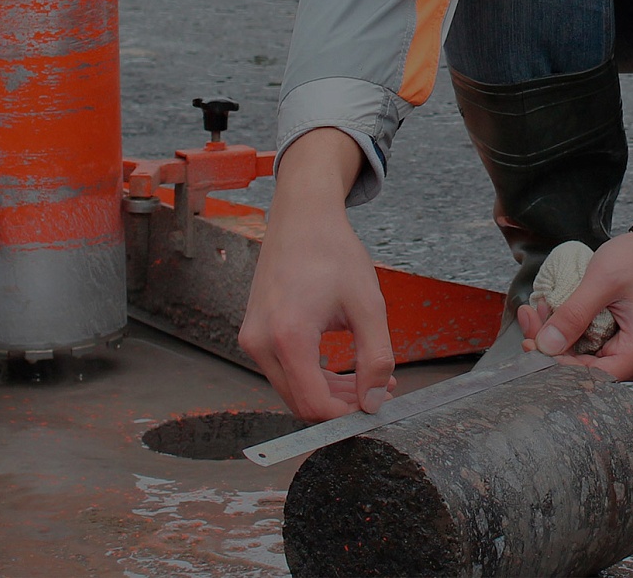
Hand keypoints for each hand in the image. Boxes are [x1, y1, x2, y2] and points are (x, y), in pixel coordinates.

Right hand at [238, 129, 395, 421]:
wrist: (301, 218)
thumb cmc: (332, 252)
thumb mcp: (368, 306)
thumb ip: (376, 358)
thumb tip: (374, 402)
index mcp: (287, 336)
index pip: (313, 404)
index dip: (347, 415)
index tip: (376, 406)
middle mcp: (260, 343)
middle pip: (301, 402)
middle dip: (342, 404)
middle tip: (380, 390)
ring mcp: (252, 340)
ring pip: (293, 389)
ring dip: (331, 391)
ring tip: (370, 377)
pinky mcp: (254, 334)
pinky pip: (285, 370)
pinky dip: (314, 375)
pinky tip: (345, 366)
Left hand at [518, 185, 632, 379]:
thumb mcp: (602, 282)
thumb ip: (574, 315)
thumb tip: (546, 345)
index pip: (588, 377)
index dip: (555, 365)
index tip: (531, 342)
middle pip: (581, 370)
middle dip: (550, 346)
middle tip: (530, 316)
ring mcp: (624, 354)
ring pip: (578, 359)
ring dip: (554, 337)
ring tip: (538, 309)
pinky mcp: (615, 344)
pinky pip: (584, 346)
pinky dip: (565, 330)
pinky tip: (550, 311)